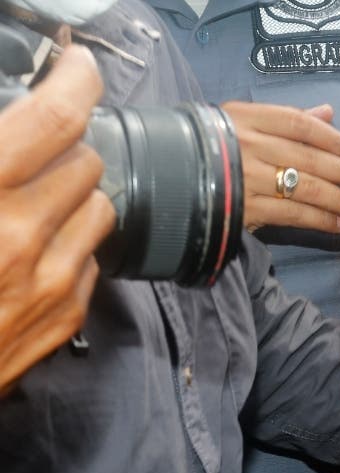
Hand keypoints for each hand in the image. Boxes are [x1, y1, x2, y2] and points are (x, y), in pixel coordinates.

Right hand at [0, 45, 113, 395]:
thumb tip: (13, 132)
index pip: (55, 118)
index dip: (76, 80)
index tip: (79, 66)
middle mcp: (23, 234)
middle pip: (86, 161)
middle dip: (66, 148)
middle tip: (36, 150)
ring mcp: (53, 279)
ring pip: (100, 207)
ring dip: (77, 194)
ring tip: (37, 199)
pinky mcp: (66, 313)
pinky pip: (93, 256)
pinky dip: (73, 241)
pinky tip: (37, 248)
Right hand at [221, 101, 339, 233]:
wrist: (163, 177)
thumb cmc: (211, 146)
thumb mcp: (242, 121)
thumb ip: (288, 119)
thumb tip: (329, 113)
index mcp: (246, 118)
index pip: (300, 124)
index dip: (333, 138)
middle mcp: (248, 145)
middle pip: (311, 159)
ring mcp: (246, 178)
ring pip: (308, 189)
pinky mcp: (245, 209)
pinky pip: (293, 214)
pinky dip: (321, 220)